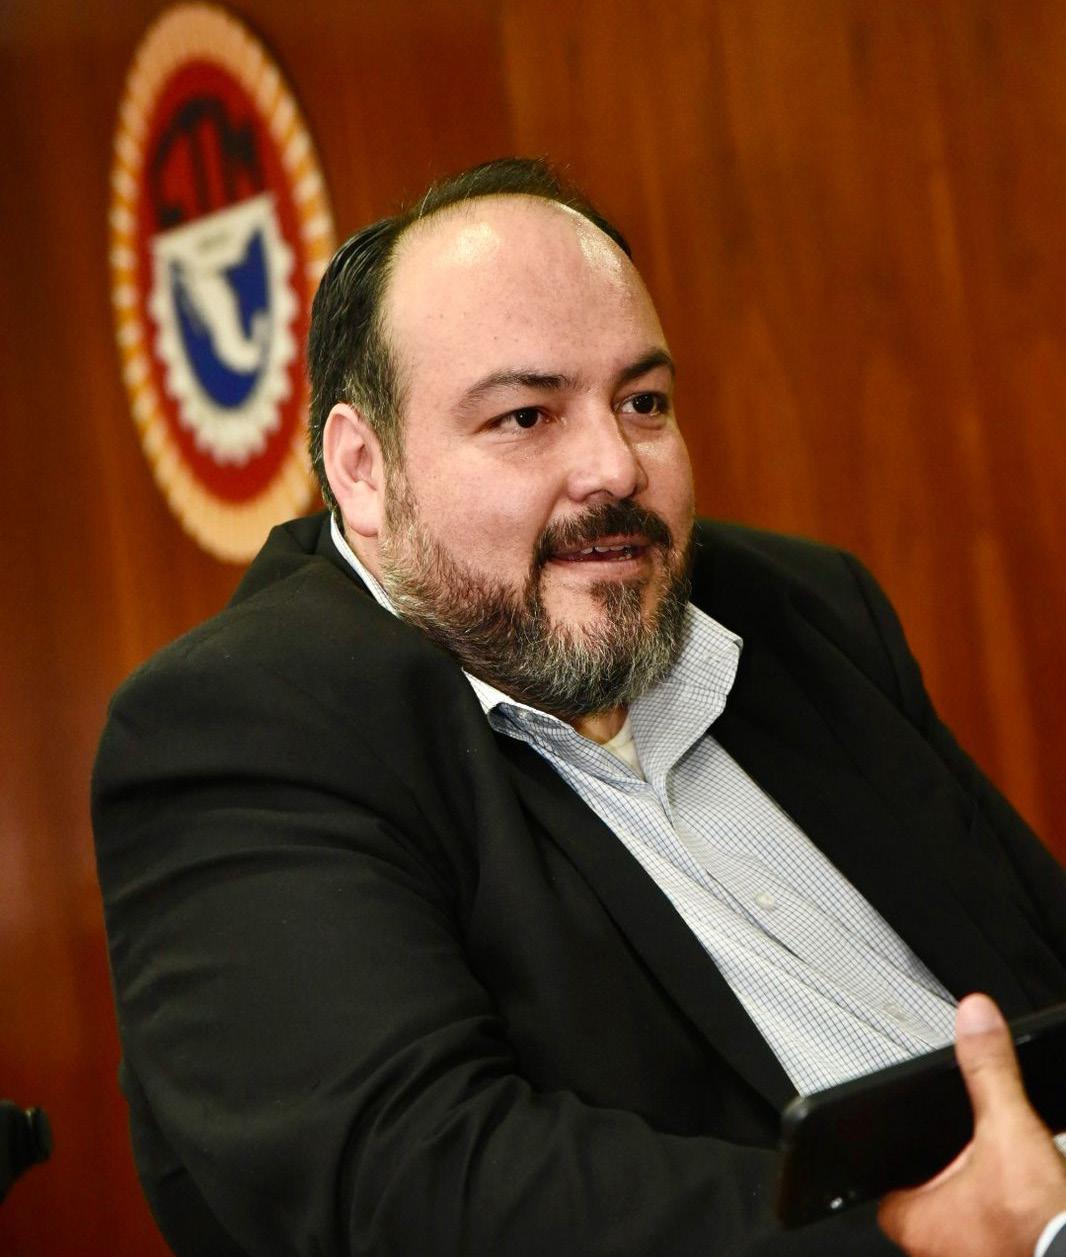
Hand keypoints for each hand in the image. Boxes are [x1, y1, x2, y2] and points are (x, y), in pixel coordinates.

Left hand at [877, 993, 1065, 1256]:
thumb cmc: (1038, 1227)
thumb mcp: (1009, 1129)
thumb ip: (989, 1073)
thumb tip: (974, 1018)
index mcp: (916, 1219)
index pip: (881, 1186)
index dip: (895, 1160)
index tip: (907, 1141)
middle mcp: (935, 1252)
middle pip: (923, 1204)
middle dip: (946, 1179)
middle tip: (969, 1158)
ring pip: (959, 1228)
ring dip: (977, 1205)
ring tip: (1001, 1182)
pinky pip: (993, 1242)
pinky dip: (1004, 1225)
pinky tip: (1025, 1208)